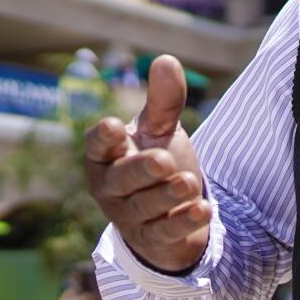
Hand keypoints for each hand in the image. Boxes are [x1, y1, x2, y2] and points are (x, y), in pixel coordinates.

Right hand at [83, 55, 210, 272]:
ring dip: (167, 194)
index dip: (103, 138)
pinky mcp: (152, 239)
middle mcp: (110, 188)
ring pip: (144, 206)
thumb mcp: (161, 130)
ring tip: (189, 183)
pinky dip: (184, 221)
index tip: (114, 127)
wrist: (170, 212)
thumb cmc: (156, 161)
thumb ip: (164, 101)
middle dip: (141, 169)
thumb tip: (166, 59)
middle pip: (121, 179)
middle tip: (163, 161)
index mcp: (106, 156)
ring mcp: (128, 216)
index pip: (96, 146)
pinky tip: (203, 209)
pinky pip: (164, 232)